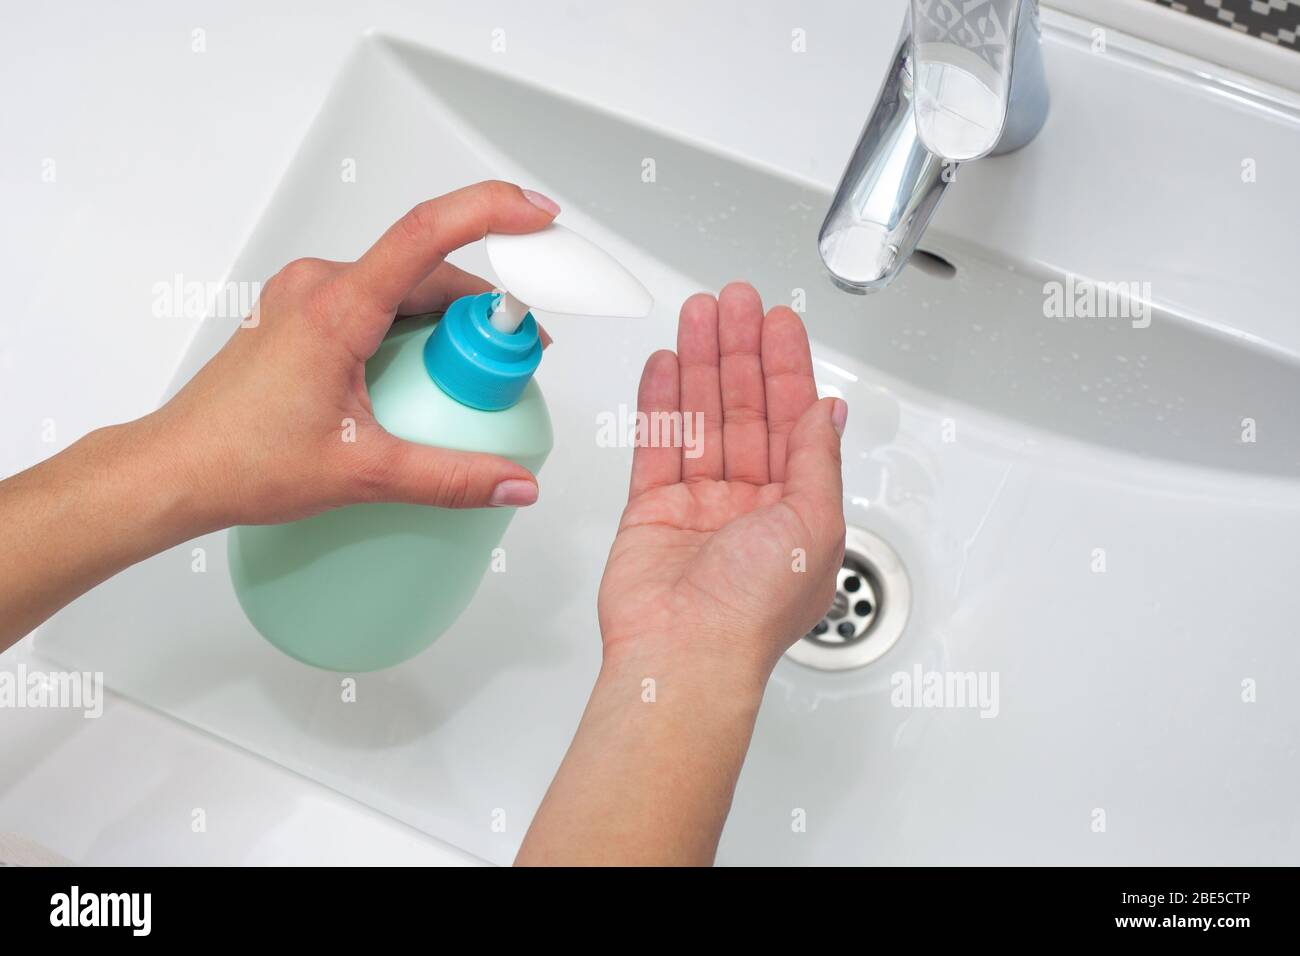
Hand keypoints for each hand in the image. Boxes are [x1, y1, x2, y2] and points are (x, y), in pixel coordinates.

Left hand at [146, 180, 560, 533]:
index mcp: (336, 307)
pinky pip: (377, 304)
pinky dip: (413, 331)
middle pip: (428, 269)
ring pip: (404, 287)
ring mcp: (307, 296)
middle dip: (481, 310)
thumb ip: (450, 478)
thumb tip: (514, 482)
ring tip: (465, 382)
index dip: (492, 212)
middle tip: (512, 363)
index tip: (539, 219)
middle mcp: (320, 285)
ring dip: (446, 323)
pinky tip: (421, 380)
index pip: (427, 233)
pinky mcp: (303, 315)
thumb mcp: (363, 473)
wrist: (175, 470)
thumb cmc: (242, 460)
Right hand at [597, 282, 846, 681]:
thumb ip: (816, 459)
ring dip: (700, 364)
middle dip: (740, 352)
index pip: (794, 420)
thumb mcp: (815, 524)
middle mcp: (750, 504)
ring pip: (701, 418)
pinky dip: (660, 405)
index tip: (779, 323)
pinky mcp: (651, 512)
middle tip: (735, 302)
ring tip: (697, 315)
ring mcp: (698, 506)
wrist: (686, 653)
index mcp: (797, 510)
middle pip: (745, 408)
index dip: (788, 367)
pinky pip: (657, 446)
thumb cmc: (753, 610)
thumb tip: (828, 411)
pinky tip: (664, 366)